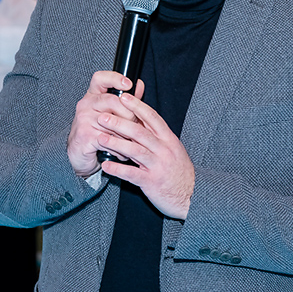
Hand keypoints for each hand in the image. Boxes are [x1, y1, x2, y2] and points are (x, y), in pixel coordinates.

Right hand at [66, 71, 145, 178]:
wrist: (79, 154)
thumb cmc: (97, 132)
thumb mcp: (111, 113)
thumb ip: (126, 100)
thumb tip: (139, 84)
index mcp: (93, 95)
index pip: (100, 78)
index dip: (115, 78)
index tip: (128, 84)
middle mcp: (86, 104)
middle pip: (113, 101)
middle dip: (130, 115)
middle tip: (135, 126)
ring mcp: (83, 120)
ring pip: (113, 122)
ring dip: (125, 135)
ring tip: (130, 142)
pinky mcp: (85, 136)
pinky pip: (109, 139)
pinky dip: (118, 149)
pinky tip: (120, 153)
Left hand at [95, 92, 193, 219]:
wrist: (192, 195)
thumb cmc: (179, 171)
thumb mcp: (172, 149)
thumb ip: (157, 135)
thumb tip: (140, 118)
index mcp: (169, 139)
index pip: (152, 117)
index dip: (137, 106)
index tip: (123, 96)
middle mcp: (164, 150)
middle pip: (140, 132)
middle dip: (120, 123)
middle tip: (102, 116)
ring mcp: (158, 166)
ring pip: (135, 151)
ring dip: (116, 143)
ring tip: (100, 138)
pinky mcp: (152, 182)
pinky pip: (133, 174)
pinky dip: (118, 170)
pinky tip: (106, 166)